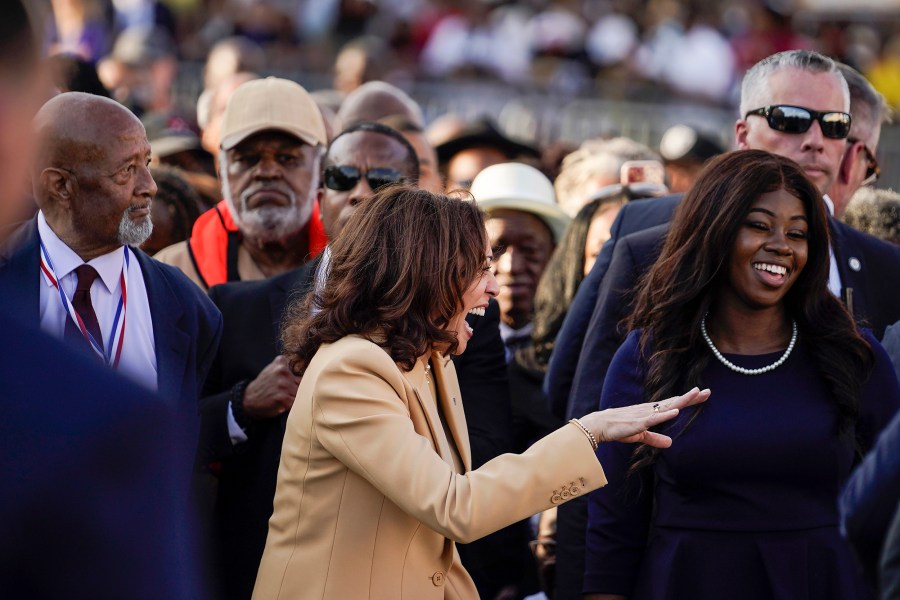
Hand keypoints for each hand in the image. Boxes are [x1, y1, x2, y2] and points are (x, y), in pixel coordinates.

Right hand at [242, 355, 300, 418]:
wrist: (248, 400)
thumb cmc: (264, 386)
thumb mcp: (272, 370)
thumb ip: (287, 368)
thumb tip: (309, 372)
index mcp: (280, 363)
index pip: (299, 369)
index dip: (297, 379)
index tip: (291, 383)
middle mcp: (282, 371)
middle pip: (302, 382)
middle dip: (296, 388)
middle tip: (285, 393)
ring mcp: (283, 384)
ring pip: (300, 392)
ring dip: (294, 397)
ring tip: (283, 399)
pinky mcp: (283, 397)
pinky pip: (296, 402)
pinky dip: (291, 405)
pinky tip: (282, 404)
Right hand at [579, 387, 709, 447]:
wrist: (600, 425)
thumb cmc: (618, 428)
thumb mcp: (641, 435)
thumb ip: (655, 438)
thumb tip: (670, 443)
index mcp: (651, 411)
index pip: (673, 404)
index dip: (688, 399)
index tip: (703, 394)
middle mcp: (650, 409)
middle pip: (674, 402)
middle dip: (691, 397)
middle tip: (707, 391)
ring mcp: (644, 414)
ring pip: (667, 406)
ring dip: (681, 401)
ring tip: (696, 394)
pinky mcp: (638, 422)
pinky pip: (654, 418)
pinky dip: (665, 415)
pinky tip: (676, 411)